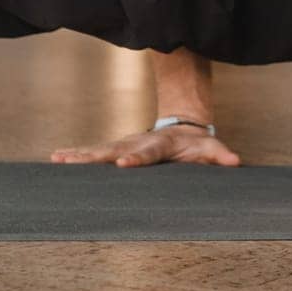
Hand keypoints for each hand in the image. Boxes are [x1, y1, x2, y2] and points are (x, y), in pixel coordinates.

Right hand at [50, 125, 240, 167]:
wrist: (182, 126)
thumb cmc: (195, 143)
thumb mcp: (209, 147)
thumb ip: (219, 154)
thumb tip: (234, 162)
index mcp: (159, 144)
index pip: (146, 153)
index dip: (135, 158)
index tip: (122, 163)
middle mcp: (137, 142)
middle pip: (113, 148)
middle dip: (94, 156)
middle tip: (73, 161)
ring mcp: (124, 143)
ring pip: (99, 150)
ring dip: (78, 155)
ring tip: (57, 158)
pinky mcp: (116, 148)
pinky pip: (95, 152)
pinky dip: (76, 155)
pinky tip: (57, 159)